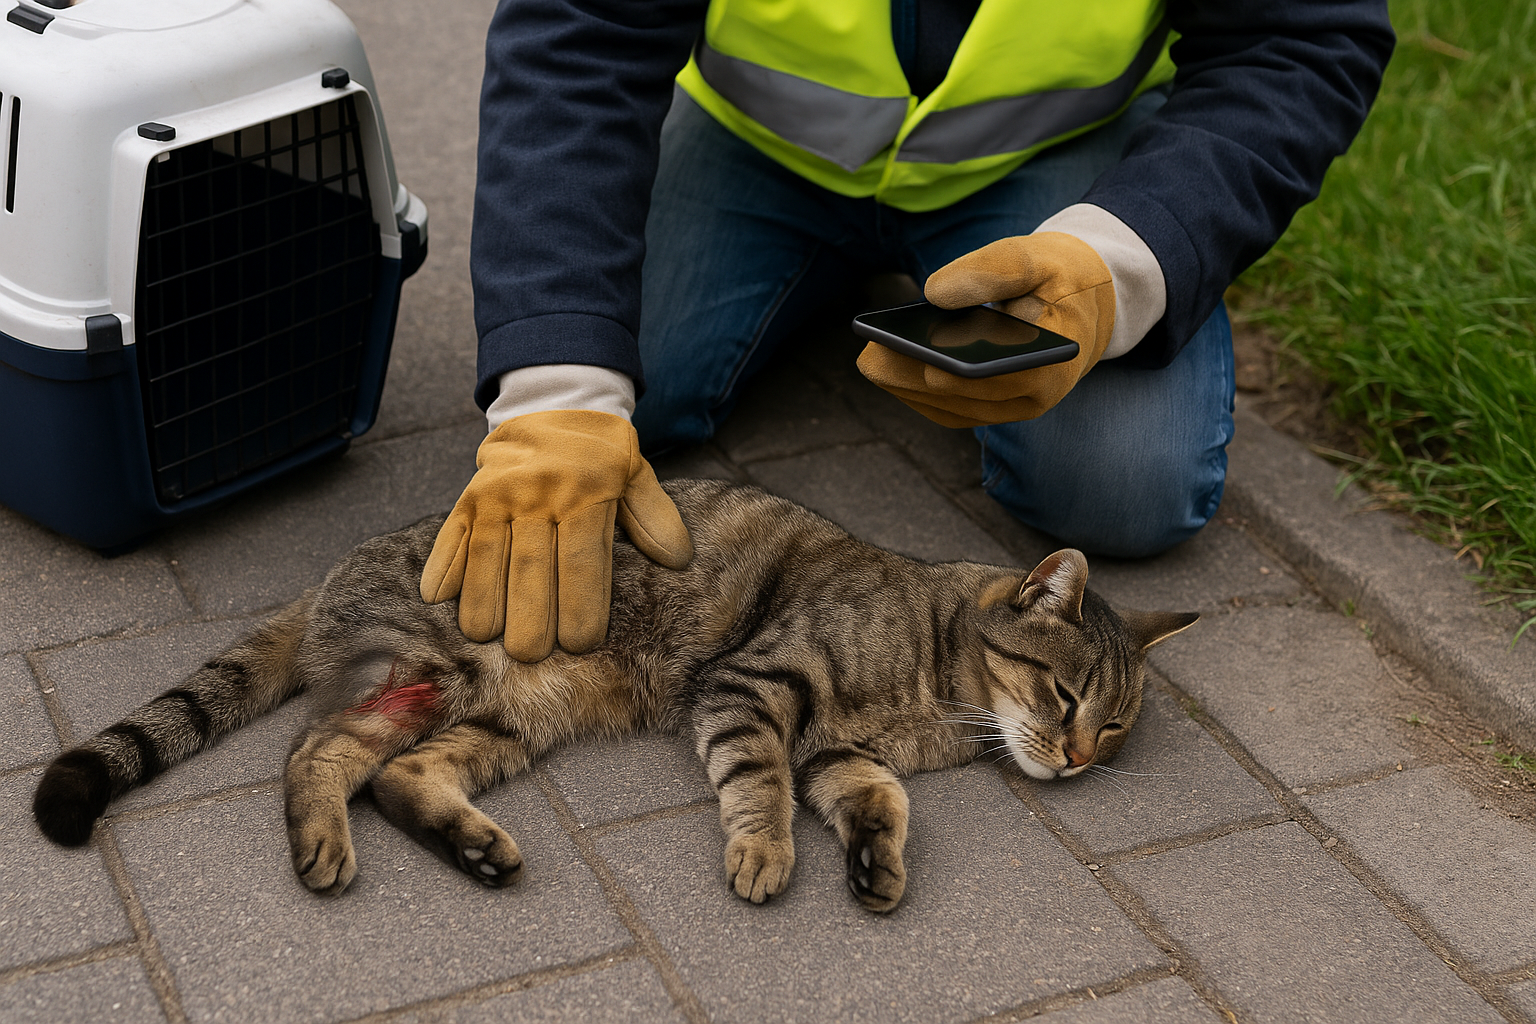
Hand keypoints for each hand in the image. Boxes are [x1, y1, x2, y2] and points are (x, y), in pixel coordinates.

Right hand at [420, 410, 692, 660]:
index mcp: (586, 494)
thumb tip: (678, 560)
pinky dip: (443, 565)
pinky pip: (452, 534)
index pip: (583, 560)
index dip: (580, 604)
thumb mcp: (635, 474)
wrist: (553, 402)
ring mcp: (499, 495)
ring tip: (484, 636)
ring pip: (488, 555)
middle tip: (530, 653)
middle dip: (530, 614)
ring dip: (483, 599)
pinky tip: (438, 598)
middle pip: (532, 566)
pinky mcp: (470, 496)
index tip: (580, 642)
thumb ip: (655, 518)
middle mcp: (539, 495)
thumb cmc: (600, 453)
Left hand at [856, 232, 1114, 426]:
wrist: (1087, 301)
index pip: (999, 376)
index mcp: (1053, 360)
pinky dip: (916, 393)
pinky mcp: (994, 407)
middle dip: (915, 377)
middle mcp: (1035, 396)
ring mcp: (1013, 407)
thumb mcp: (1035, 257)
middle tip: (870, 357)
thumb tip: (933, 294)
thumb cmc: (1058, 275)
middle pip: (965, 396)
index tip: (925, 362)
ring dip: (907, 388)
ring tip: (869, 360)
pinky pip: (950, 410)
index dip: (960, 373)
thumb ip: (991, 271)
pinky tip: (886, 369)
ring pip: (952, 408)